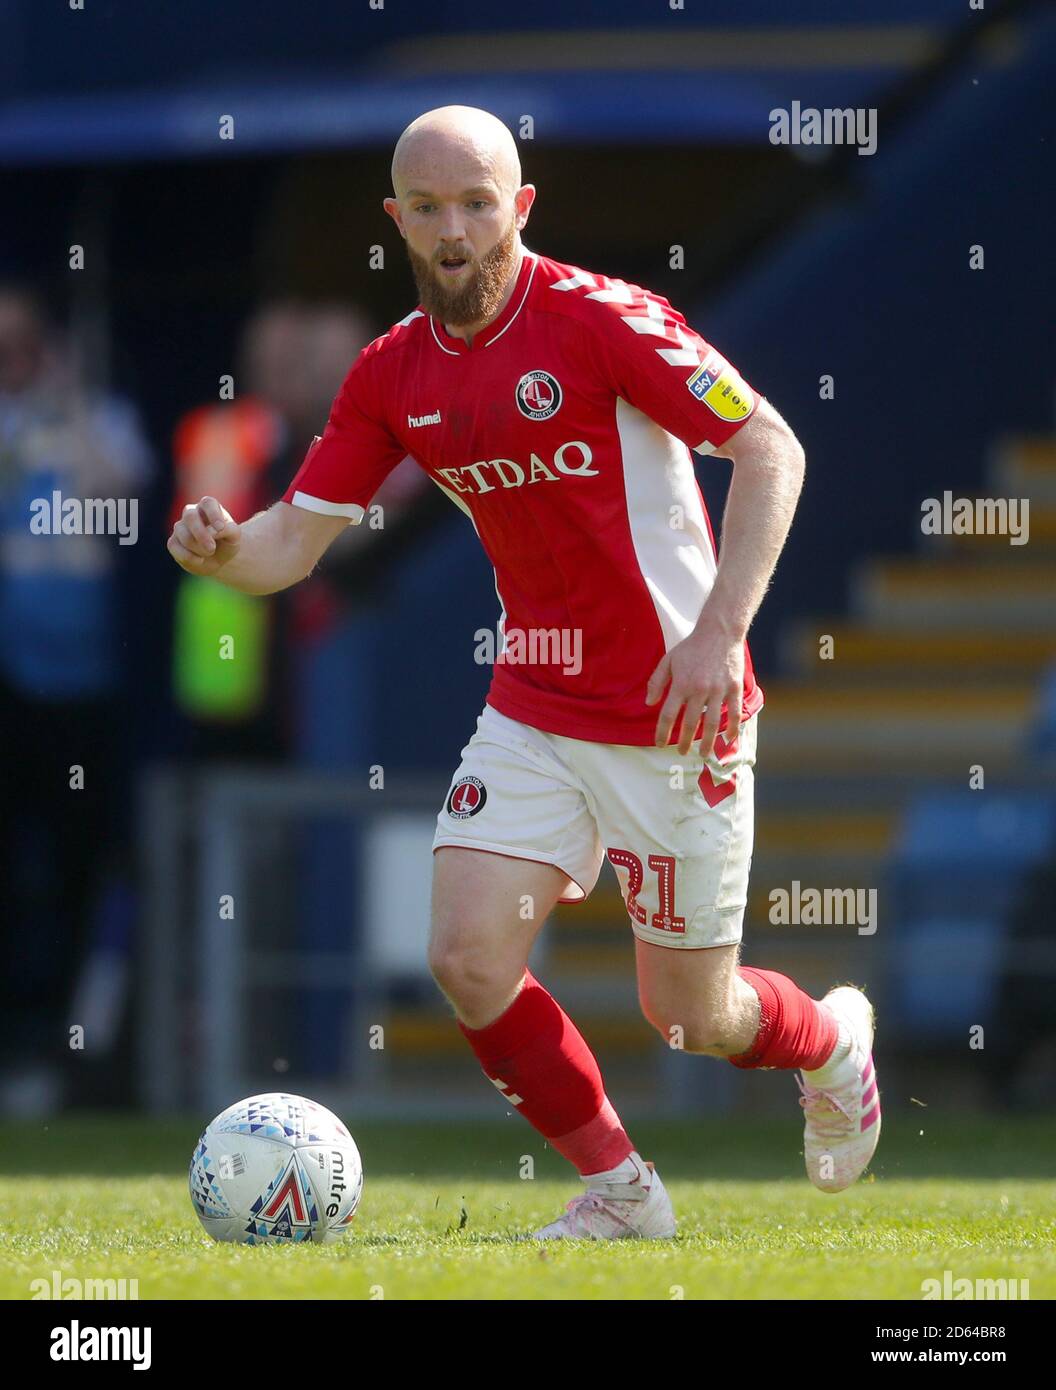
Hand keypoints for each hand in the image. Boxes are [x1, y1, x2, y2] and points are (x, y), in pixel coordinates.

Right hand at [167, 496, 241, 576]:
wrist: (218, 559)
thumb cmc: (227, 542)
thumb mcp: (235, 537)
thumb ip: (228, 529)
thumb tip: (212, 530)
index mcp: (208, 506)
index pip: (208, 503)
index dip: (213, 514)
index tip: (220, 527)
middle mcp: (191, 513)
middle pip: (190, 516)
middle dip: (201, 534)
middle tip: (211, 548)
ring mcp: (180, 527)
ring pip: (183, 534)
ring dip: (198, 548)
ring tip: (209, 553)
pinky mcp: (173, 542)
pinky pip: (174, 546)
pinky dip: (188, 556)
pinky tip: (199, 560)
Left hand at [645, 621, 744, 754]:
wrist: (719, 632)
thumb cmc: (692, 647)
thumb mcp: (669, 660)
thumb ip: (657, 682)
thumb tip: (649, 703)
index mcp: (681, 684)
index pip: (668, 715)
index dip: (662, 732)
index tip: (660, 743)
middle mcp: (699, 690)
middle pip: (690, 723)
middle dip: (684, 742)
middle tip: (681, 753)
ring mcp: (718, 690)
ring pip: (712, 723)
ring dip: (708, 742)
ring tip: (704, 754)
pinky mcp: (734, 688)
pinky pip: (733, 713)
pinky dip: (731, 727)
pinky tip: (728, 738)